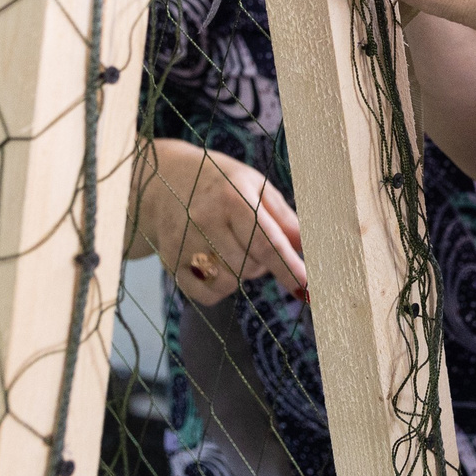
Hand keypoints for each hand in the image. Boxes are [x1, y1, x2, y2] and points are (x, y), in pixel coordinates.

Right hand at [130, 141, 307, 305]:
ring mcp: (182, 242)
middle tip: (251, 240)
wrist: (163, 179)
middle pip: (249, 266)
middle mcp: (203, 219)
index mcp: (231, 196)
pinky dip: (218, 289)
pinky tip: (214, 265)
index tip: (306, 289)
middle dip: (261, 263)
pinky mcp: (169, 261)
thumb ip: (285, 219)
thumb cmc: (221, 183)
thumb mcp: (256, 187)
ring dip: (240, 275)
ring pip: (228, 283)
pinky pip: (206, 296)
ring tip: (231, 248)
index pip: (265, 242)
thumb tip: (312, 247)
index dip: (288, 268)